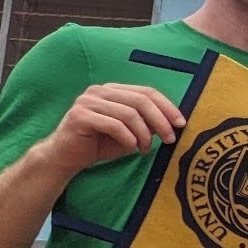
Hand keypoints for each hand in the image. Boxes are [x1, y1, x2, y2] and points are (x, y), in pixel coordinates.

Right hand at [38, 84, 184, 173]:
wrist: (66, 157)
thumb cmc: (99, 144)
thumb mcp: (129, 133)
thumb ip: (146, 124)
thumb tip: (172, 122)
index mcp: (113, 90)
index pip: (146, 92)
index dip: (167, 106)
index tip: (181, 123)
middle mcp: (100, 91)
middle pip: (140, 100)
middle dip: (160, 120)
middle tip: (170, 139)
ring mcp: (88, 101)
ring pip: (129, 113)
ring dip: (144, 134)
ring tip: (146, 149)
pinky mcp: (80, 116)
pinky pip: (113, 125)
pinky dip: (128, 138)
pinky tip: (131, 148)